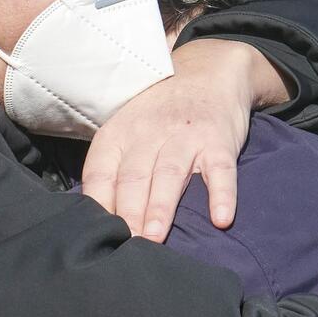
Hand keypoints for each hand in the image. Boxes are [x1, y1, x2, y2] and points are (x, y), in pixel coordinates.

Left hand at [81, 39, 286, 238]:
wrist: (209, 71)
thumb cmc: (160, 113)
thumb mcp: (127, 127)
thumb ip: (113, 167)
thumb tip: (94, 218)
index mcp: (120, 133)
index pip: (101, 171)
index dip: (97, 203)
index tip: (96, 234)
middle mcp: (149, 133)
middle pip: (133, 177)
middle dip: (128, 213)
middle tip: (125, 245)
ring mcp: (185, 136)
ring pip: (169, 174)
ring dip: (161, 207)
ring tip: (154, 237)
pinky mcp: (219, 141)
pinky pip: (220, 170)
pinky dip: (222, 195)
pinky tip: (221, 219)